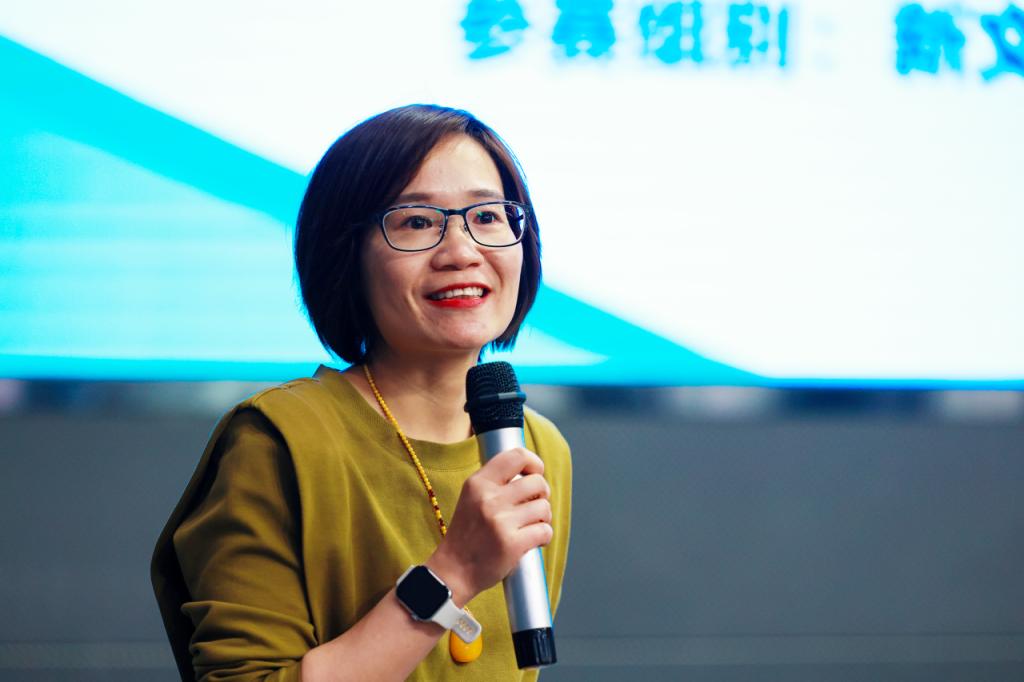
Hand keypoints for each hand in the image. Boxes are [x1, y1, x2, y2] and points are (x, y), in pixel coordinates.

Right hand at [425, 448, 552, 605]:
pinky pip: (545, 531)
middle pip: (537, 482)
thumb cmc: (467, 535)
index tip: (535, 473)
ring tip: (531, 526)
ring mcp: (500, 521)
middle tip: (532, 506)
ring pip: (544, 507)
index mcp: (478, 483)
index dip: (534, 463)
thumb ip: (496, 483)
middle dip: (542, 495)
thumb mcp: (472, 498)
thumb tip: (531, 472)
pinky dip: (544, 537)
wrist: (452, 571)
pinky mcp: (512, 544)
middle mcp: (488, 498)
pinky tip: (533, 541)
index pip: (517, 456)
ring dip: (543, 518)